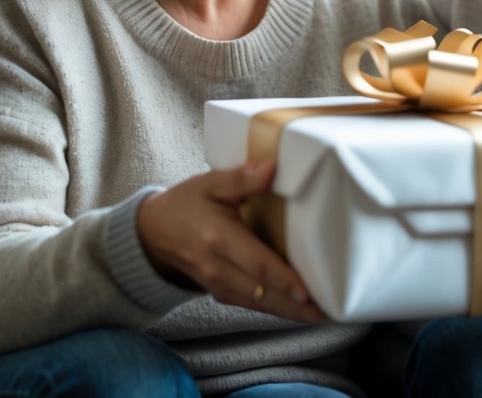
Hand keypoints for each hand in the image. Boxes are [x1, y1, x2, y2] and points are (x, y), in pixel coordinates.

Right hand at [136, 159, 326, 322]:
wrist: (152, 232)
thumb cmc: (186, 203)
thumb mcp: (209, 183)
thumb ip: (240, 178)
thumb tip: (271, 167)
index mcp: (218, 239)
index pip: (255, 264)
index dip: (282, 279)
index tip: (307, 290)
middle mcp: (217, 267)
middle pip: (261, 292)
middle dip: (295, 305)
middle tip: (329, 311)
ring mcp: (216, 283)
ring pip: (257, 304)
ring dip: (289, 312)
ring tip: (321, 315)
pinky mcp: (218, 291)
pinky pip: (250, 305)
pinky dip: (275, 309)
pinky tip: (297, 310)